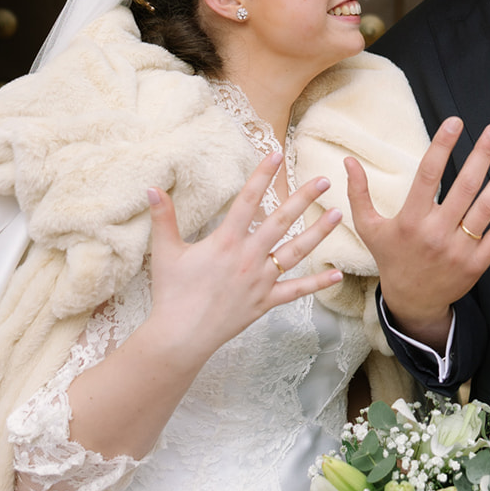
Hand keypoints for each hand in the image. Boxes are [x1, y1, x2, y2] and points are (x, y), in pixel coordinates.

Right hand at [146, 152, 343, 366]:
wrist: (181, 336)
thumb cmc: (172, 294)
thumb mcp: (165, 252)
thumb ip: (163, 218)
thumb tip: (152, 187)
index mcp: (226, 241)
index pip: (248, 200)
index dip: (263, 175)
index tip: (277, 154)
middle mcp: (248, 257)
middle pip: (281, 221)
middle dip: (304, 198)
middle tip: (324, 180)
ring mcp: (260, 280)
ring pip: (295, 251)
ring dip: (318, 232)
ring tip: (338, 214)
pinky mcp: (265, 302)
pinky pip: (295, 291)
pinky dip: (317, 283)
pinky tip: (337, 274)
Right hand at [344, 116, 489, 342]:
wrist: (412, 302)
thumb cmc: (391, 258)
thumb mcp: (369, 228)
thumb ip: (359, 194)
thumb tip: (349, 161)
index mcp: (410, 221)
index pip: (428, 175)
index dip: (442, 146)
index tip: (455, 122)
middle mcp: (436, 233)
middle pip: (464, 187)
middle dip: (482, 155)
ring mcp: (459, 250)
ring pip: (486, 208)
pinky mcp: (477, 263)